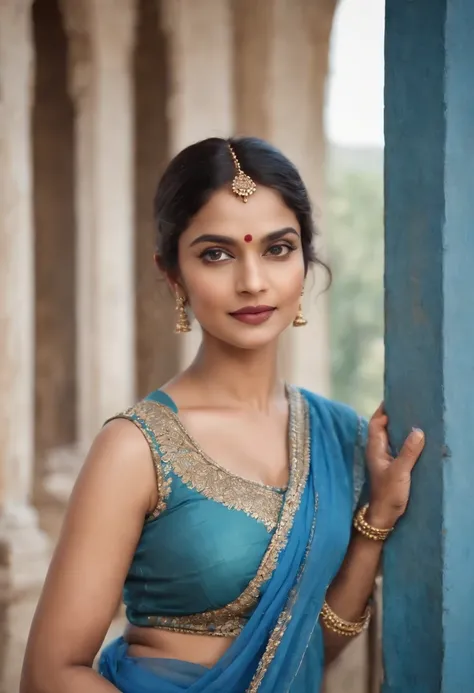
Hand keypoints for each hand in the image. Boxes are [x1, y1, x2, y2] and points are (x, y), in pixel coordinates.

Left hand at [365, 403, 424, 528]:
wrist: (384, 516)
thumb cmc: (388, 493)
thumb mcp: (400, 471)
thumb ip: (409, 452)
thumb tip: (418, 430)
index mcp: (375, 448)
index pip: (376, 422)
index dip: (384, 410)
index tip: (395, 398)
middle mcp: (378, 450)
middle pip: (383, 427)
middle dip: (393, 415)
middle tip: (409, 404)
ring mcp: (384, 458)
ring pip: (391, 437)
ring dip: (400, 427)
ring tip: (416, 417)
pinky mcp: (392, 466)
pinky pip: (398, 447)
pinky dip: (405, 440)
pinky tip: (417, 439)